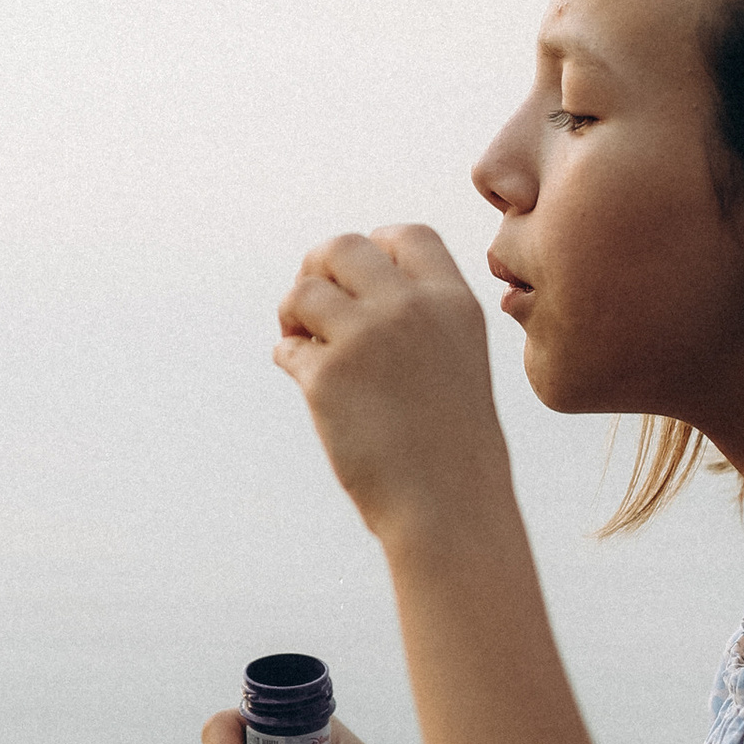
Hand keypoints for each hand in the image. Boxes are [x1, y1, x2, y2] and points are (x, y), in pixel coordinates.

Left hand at [272, 225, 508, 545]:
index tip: (359, 281)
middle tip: (312, 306)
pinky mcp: (327, 375)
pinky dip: (290, 359)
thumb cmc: (451, 445)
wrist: (450, 506)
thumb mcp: (455, 363)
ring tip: (302, 342)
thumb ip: (416, 319)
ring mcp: (367, 337)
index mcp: (452, 303)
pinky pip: (288, 349)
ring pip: (304, 291)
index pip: (405, 236)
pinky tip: (306, 381)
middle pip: (343, 247)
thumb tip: (338, 287)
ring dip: (293, 313)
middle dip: (318, 269)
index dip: (374, 249)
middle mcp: (410, 308)